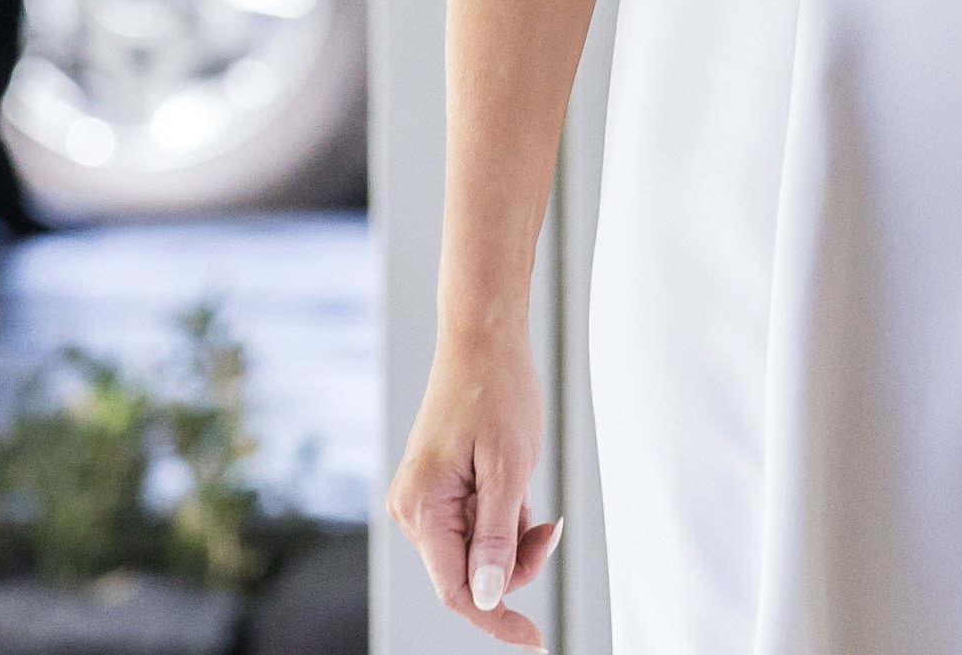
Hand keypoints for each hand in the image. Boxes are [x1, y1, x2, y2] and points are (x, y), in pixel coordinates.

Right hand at [387, 329, 563, 646]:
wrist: (482, 338)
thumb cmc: (496, 392)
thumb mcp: (508, 469)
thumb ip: (497, 539)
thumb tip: (488, 598)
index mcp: (422, 507)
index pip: (457, 592)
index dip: (497, 619)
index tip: (537, 641)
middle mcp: (412, 508)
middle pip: (469, 574)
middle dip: (514, 562)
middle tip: (549, 527)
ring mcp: (422, 498)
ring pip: (475, 551)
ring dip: (511, 534)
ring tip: (525, 488)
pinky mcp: (434, 488)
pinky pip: (473, 526)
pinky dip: (502, 515)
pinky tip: (510, 479)